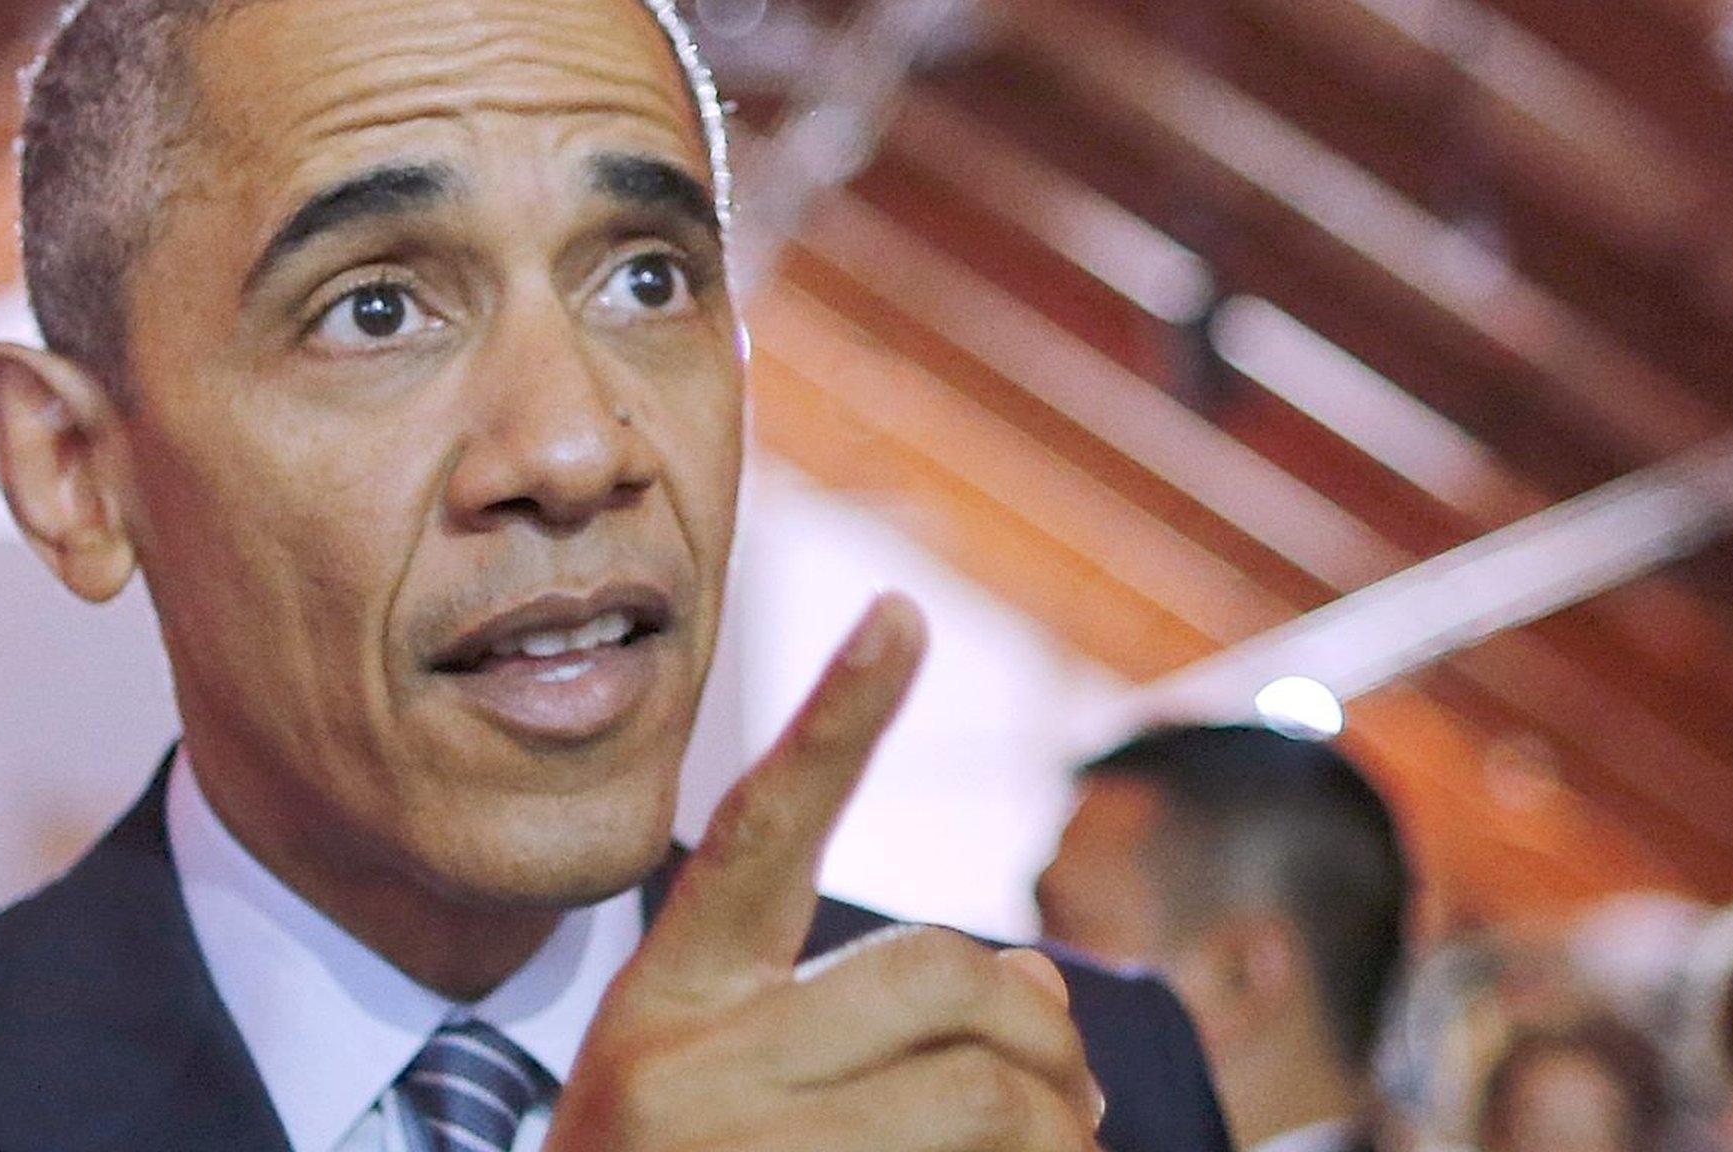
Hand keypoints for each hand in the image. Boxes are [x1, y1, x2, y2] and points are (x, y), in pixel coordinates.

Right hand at [546, 593, 1105, 1150]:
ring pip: (994, 1092)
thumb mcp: (717, 1075)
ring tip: (1055, 1147)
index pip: (759, 828)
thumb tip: (1028, 972)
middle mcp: (692, 1064)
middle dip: (1038, 1025)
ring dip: (1062, 1123)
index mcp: (667, 994)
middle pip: (945, 972)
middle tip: (1065, 1078)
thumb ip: (852, 1006)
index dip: (837, 716)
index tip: (903, 612)